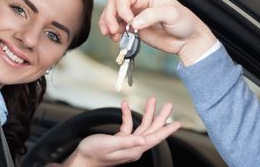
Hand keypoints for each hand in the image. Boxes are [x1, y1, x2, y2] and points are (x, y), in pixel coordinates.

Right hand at [61, 97, 180, 166]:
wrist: (81, 158)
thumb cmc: (93, 153)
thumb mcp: (110, 145)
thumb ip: (128, 142)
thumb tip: (144, 141)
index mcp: (134, 149)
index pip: (155, 138)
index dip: (167, 130)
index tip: (178, 123)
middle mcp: (133, 146)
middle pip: (152, 130)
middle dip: (160, 117)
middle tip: (169, 105)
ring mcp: (127, 143)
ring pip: (142, 126)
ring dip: (147, 113)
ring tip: (152, 100)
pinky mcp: (120, 139)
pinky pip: (128, 125)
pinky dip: (127, 115)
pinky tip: (125, 105)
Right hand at [99, 0, 216, 64]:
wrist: (189, 41)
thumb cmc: (185, 23)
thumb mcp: (172, 14)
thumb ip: (152, 15)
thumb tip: (134, 22)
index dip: (121, 8)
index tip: (128, 20)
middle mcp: (139, 4)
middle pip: (114, 5)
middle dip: (110, 16)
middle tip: (113, 29)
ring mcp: (135, 17)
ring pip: (113, 16)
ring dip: (108, 24)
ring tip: (112, 34)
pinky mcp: (134, 29)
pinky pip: (118, 28)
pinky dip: (112, 32)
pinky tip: (115, 38)